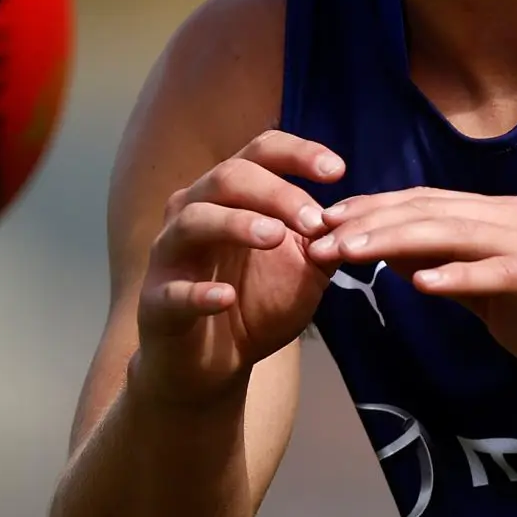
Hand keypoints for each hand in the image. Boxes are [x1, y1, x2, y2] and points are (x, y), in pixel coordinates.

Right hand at [132, 131, 340, 409]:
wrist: (213, 363)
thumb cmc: (255, 303)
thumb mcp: (303, 270)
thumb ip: (327, 242)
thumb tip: (359, 216)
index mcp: (232, 195)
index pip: (261, 153)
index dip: (298, 154)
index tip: (338, 171)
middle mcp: (195, 211)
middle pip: (229, 177)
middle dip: (276, 193)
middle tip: (315, 221)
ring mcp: (170, 254)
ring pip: (194, 220)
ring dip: (237, 224)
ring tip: (274, 237)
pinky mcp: (157, 301)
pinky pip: (173, 291)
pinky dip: (199, 292)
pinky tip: (226, 297)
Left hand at [308, 189, 516, 400]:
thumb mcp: (498, 297)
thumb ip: (456, 275)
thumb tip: (401, 262)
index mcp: (502, 220)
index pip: (425, 205)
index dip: (372, 211)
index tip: (322, 225)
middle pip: (430, 211)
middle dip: (369, 222)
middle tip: (317, 236)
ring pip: (455, 233)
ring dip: (396, 242)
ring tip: (349, 254)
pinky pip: (499, 273)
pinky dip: (459, 276)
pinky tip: (421, 284)